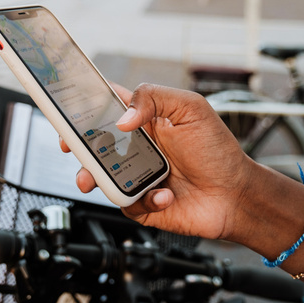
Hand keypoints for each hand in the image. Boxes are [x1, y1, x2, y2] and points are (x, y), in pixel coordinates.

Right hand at [60, 83, 256, 239]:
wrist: (235, 195)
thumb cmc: (217, 151)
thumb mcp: (190, 109)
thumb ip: (154, 98)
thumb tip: (122, 117)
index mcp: (145, 121)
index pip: (107, 108)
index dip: (84, 107)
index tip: (68, 108)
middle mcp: (137, 148)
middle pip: (94, 143)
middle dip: (77, 146)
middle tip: (72, 147)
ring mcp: (137, 176)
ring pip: (99, 176)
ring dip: (93, 176)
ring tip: (96, 178)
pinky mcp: (141, 204)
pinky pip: (125, 202)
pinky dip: (143, 198)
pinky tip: (164, 193)